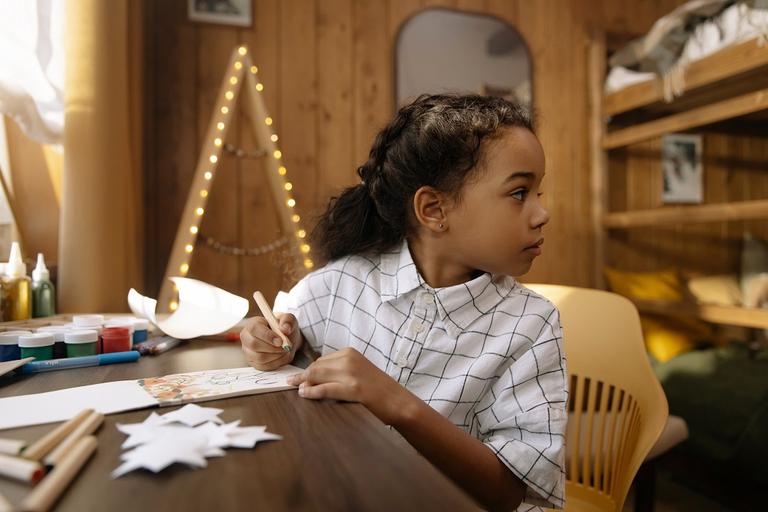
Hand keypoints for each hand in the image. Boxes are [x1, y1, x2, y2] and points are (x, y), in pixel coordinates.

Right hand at [240, 313, 302, 370]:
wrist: (285, 340)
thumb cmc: (283, 328)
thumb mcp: (288, 319)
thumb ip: (288, 320)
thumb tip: (285, 329)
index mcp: (253, 324)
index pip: (254, 329)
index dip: (267, 335)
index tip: (280, 341)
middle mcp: (247, 338)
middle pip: (254, 345)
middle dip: (273, 347)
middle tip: (285, 346)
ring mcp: (249, 352)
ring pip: (260, 358)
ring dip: (276, 355)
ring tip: (285, 350)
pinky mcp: (254, 363)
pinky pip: (264, 366)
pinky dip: (277, 362)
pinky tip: (282, 356)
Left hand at [286, 347, 418, 425]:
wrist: (398, 401)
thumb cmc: (378, 389)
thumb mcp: (358, 371)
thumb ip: (339, 371)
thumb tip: (313, 379)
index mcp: (350, 353)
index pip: (322, 360)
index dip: (308, 370)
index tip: (299, 376)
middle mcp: (349, 359)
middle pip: (317, 366)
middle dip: (302, 375)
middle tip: (291, 382)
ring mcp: (351, 374)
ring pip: (317, 375)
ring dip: (303, 382)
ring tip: (295, 389)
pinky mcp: (352, 389)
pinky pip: (324, 389)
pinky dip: (311, 391)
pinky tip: (304, 394)